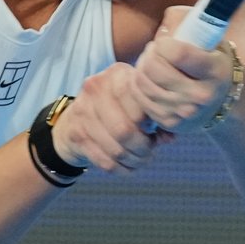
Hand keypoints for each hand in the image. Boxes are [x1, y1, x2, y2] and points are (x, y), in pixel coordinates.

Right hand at [53, 63, 168, 174]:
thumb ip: (157, 116)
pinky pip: (105, 161)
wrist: (75, 120)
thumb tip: (169, 137)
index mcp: (117, 74)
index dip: (151, 122)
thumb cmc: (118, 110)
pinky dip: (121, 169)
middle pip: (125, 130)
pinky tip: (127, 165)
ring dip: (134, 160)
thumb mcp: (137, 104)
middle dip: (143, 148)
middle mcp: (95, 88)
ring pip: (116, 149)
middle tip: (149, 151)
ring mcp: (82, 111)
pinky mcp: (74, 134)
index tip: (155, 132)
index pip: (138, 101)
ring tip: (141, 159)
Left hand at [133, 6, 237, 133]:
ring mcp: (185, 112)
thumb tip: (163, 31)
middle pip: (155, 69)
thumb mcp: (210, 36)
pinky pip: (140, 99)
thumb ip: (186, 23)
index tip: (166, 41)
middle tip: (156, 50)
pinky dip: (139, 85)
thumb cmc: (213, 59)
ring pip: (143, 83)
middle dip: (150, 54)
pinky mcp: (170, 122)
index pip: (176, 53)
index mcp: (215, 70)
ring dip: (142, 67)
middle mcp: (201, 95)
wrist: (226, 99)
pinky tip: (149, 78)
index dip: (163, 43)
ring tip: (152, 62)